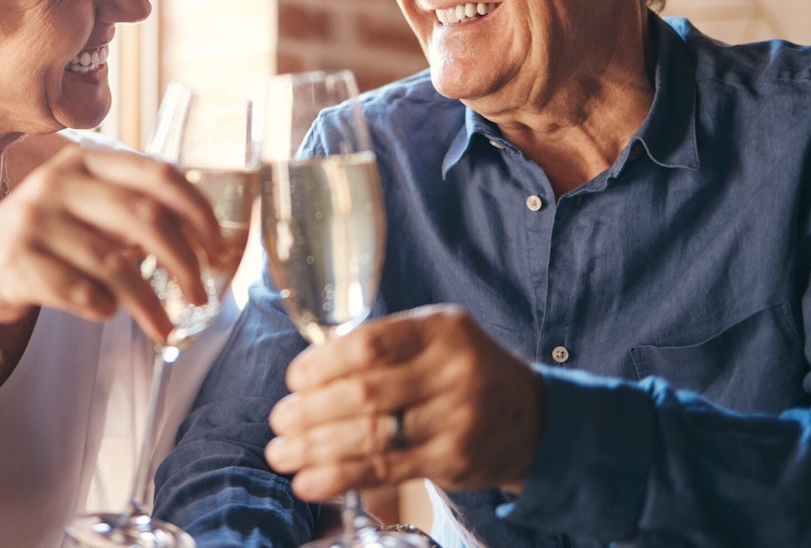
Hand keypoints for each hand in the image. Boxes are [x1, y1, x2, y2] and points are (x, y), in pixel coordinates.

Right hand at [0, 145, 224, 365]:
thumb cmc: (40, 242)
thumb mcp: (79, 207)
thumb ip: (127, 207)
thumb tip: (200, 235)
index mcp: (83, 160)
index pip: (157, 174)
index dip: (197, 210)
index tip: (218, 246)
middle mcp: (57, 183)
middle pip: (144, 218)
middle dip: (183, 262)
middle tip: (200, 293)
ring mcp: (33, 221)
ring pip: (115, 264)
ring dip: (150, 302)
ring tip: (165, 326)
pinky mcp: (16, 263)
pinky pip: (80, 292)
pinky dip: (103, 308)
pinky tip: (107, 313)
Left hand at [265, 304, 544, 499]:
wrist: (530, 417)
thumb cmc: (464, 370)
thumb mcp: (436, 337)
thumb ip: (384, 344)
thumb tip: (308, 370)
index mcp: (442, 330)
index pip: (372, 344)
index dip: (324, 363)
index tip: (296, 378)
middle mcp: (453, 372)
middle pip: (366, 394)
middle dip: (311, 411)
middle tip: (279, 419)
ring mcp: (456, 420)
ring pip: (371, 437)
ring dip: (315, 448)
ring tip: (281, 453)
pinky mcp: (452, 461)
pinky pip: (385, 470)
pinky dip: (340, 477)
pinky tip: (309, 481)